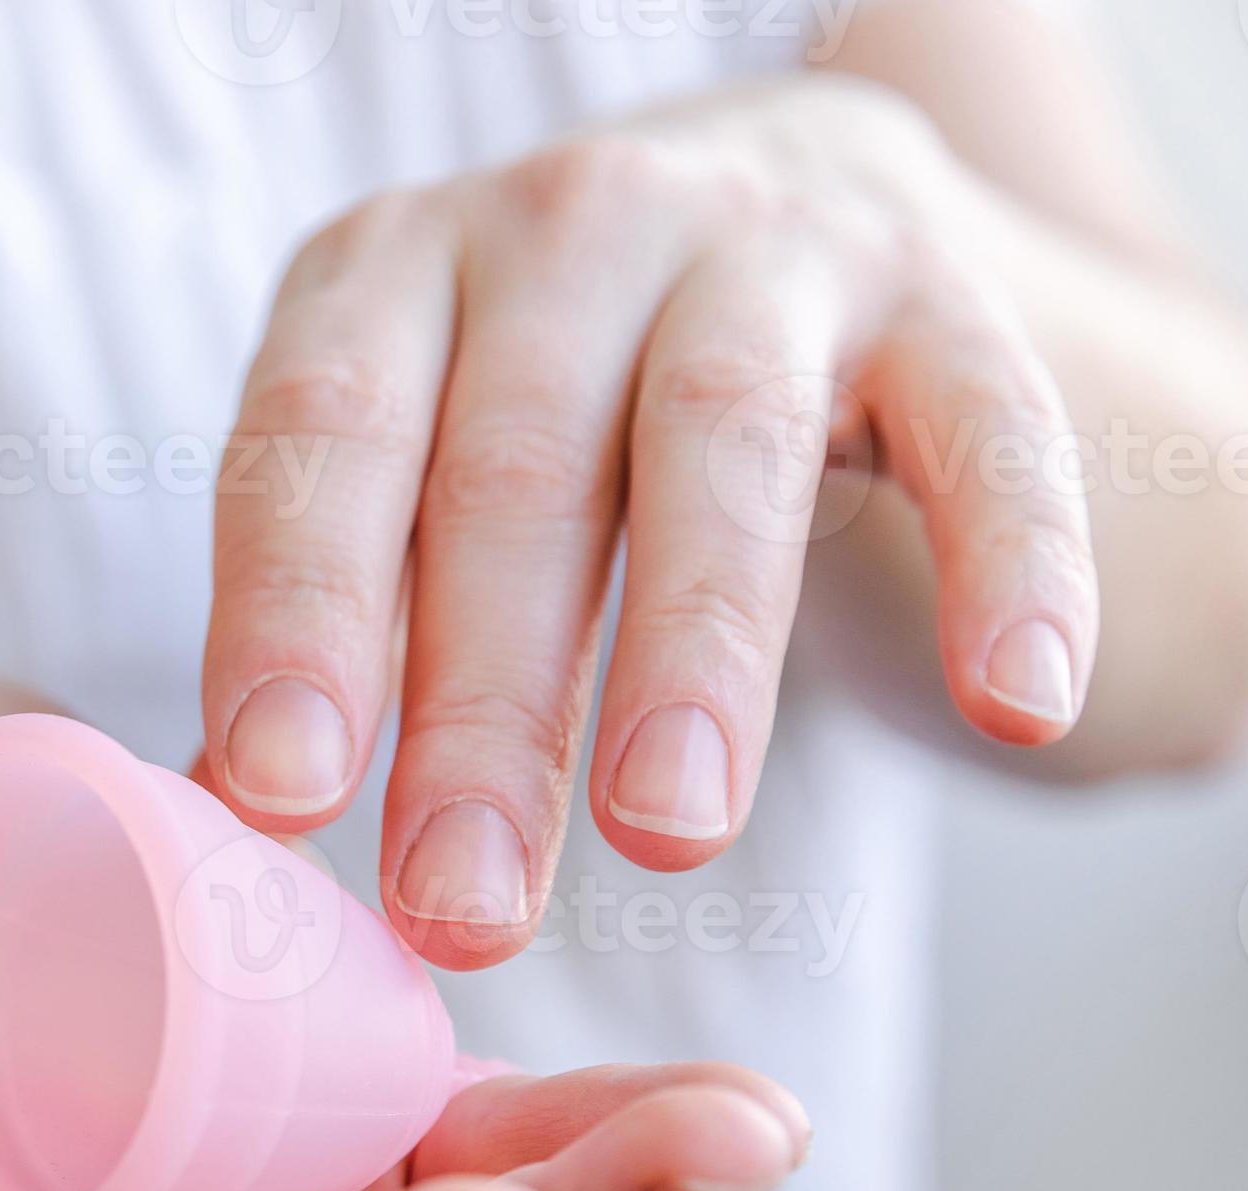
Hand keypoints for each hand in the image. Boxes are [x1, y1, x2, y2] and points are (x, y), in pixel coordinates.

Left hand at [201, 75, 1098, 966]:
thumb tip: (232, 832)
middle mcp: (564, 226)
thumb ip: (345, 621)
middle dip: (481, 710)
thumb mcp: (415, 472)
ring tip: (667, 837)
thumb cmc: (550, 418)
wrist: (802, 233)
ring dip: (692, 654)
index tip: (280, 797)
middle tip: (461, 906)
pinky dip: (1011, 566)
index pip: (319, 443)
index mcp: (388, 276)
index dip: (293, 619)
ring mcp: (764, 245)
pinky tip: (1016, 710)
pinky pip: (991, 433)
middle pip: (512, 476)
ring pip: (720, 447)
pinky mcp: (948, 295)